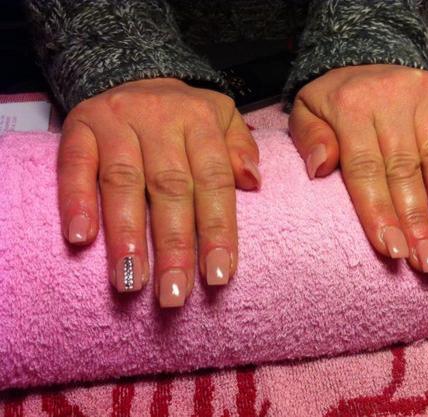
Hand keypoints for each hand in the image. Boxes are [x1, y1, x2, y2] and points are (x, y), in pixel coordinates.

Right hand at [58, 78, 260, 305]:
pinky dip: (76, 202)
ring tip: (131, 283)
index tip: (219, 276)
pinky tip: (81, 239)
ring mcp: (117, 123)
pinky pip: (75, 165)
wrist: (132, 73)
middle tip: (175, 295)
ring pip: (123, 182)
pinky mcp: (79, 127)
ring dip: (126, 236)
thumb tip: (252, 181)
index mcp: (200, 121)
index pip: (214, 181)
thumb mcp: (223, 117)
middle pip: (170, 188)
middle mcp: (160, 120)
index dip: (217, 230)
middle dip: (175, 246)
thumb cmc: (184, 113)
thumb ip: (240, 148)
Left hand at [289, 64, 427, 272]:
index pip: (365, 169)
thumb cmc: (333, 99)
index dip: (379, 212)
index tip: (393, 250)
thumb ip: (309, 139)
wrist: (365, 54)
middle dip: (417, 221)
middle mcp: (390, 101)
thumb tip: (319, 169)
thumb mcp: (305, 111)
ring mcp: (424, 98)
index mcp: (350, 108)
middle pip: (404, 170)